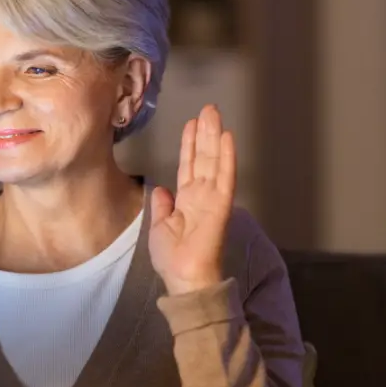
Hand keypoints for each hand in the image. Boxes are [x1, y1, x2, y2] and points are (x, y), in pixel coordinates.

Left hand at [149, 105, 235, 295]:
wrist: (184, 278)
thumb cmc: (172, 258)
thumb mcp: (159, 227)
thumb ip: (162, 206)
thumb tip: (162, 189)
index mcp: (186, 201)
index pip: (188, 166)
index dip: (190, 144)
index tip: (191, 124)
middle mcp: (201, 195)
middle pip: (203, 157)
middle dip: (204, 132)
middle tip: (208, 108)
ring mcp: (212, 198)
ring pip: (213, 160)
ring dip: (214, 136)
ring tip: (214, 113)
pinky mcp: (221, 204)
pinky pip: (225, 177)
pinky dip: (226, 157)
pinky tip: (227, 137)